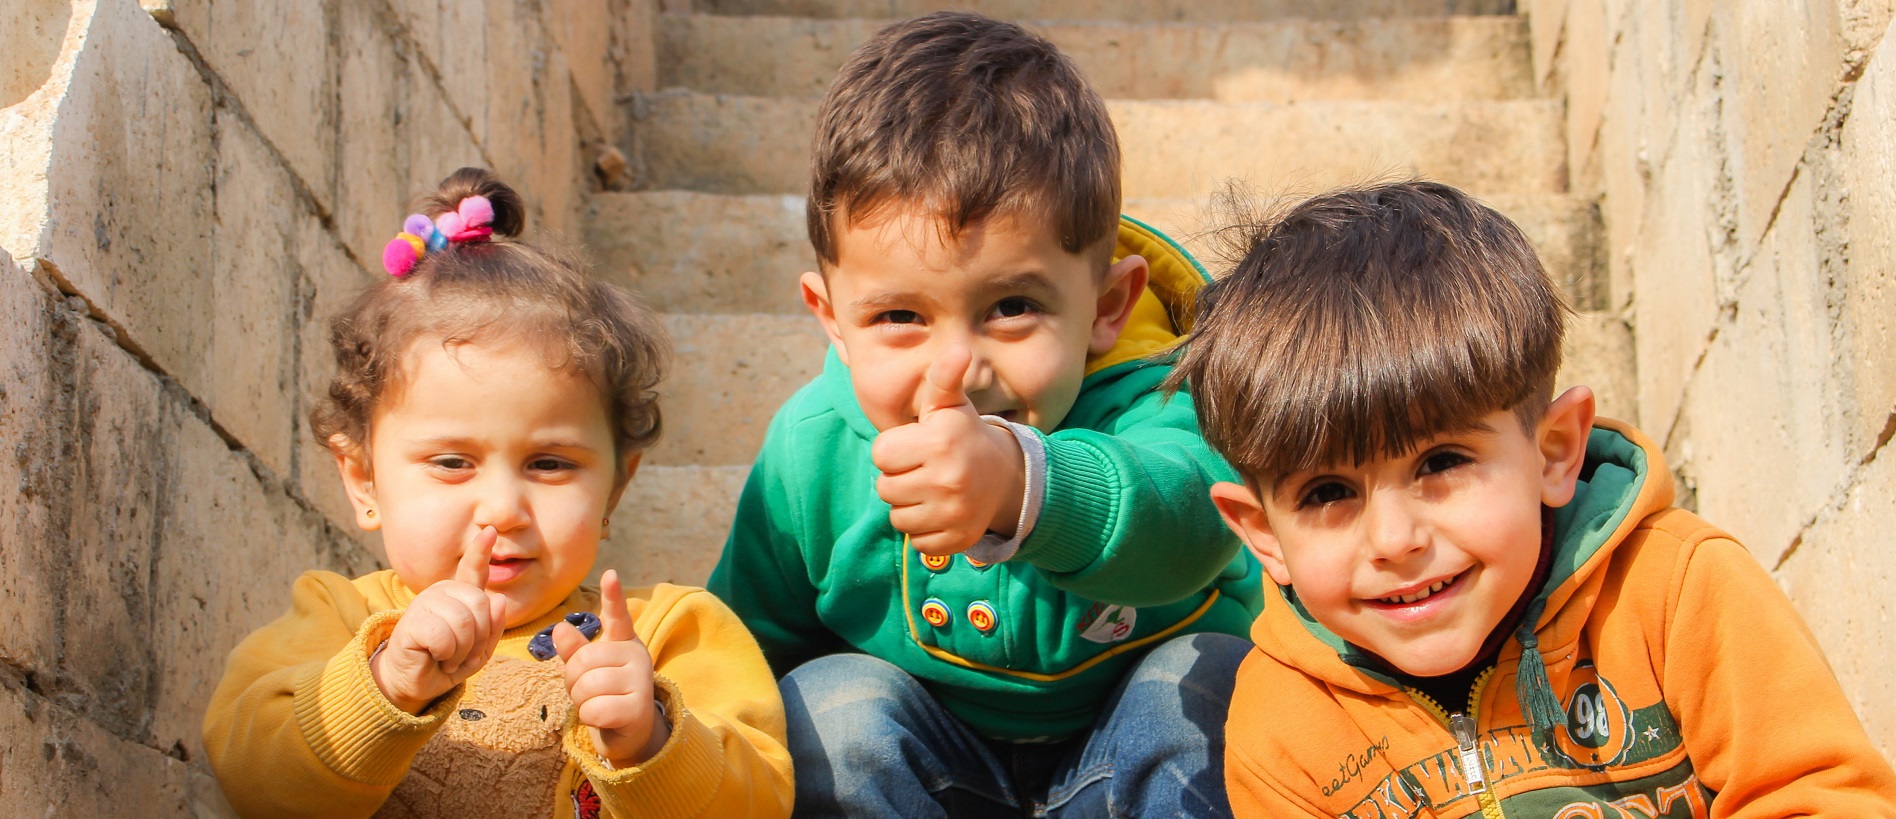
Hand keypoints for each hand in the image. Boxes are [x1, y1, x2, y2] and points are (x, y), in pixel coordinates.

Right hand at [372, 526, 508, 713]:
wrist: (415, 682)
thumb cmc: (447, 661)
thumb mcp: (479, 648)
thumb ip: (493, 626)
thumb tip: (498, 600)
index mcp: (459, 595)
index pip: (473, 570)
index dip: (481, 551)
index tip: (490, 531)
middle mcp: (442, 592)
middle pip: (482, 604)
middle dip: (479, 638)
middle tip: (462, 653)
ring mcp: (425, 603)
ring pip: (464, 622)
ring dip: (462, 650)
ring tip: (448, 656)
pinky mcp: (411, 621)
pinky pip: (445, 637)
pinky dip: (447, 655)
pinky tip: (435, 657)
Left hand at [554, 570, 666, 766]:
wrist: (630, 733)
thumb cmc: (606, 694)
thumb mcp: (589, 671)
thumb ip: (575, 650)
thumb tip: (560, 627)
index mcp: (624, 642)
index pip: (618, 615)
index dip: (613, 595)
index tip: (610, 574)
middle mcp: (637, 656)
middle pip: (583, 662)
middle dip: (574, 682)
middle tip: (589, 692)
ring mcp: (641, 681)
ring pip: (586, 686)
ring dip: (581, 702)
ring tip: (597, 704)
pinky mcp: (639, 708)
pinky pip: (594, 709)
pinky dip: (590, 718)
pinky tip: (604, 718)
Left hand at [871, 345, 1025, 555]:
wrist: (1006, 477)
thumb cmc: (964, 436)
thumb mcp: (951, 406)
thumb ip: (943, 378)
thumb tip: (958, 349)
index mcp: (939, 442)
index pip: (880, 454)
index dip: (894, 450)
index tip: (916, 446)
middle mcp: (948, 479)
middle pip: (885, 489)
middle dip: (899, 479)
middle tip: (924, 470)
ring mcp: (954, 513)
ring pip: (898, 518)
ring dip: (909, 507)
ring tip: (932, 491)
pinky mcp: (957, 540)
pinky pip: (917, 542)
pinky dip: (925, 531)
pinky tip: (942, 512)